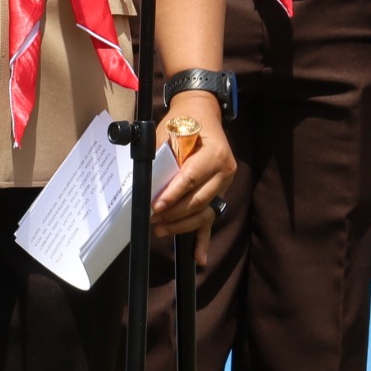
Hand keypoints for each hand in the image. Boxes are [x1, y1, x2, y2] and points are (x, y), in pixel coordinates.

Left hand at [150, 94, 233, 239]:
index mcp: (214, 154)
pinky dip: (204, 240)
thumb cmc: (184, 120)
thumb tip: (146, 181)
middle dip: (174, 214)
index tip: (156, 206)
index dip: (173, 195)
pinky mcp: (220, 194)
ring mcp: (225, 185)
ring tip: (159, 230)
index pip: (191, 179)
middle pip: (198, 201)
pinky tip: (199, 258)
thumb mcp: (169, 131)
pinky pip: (211, 219)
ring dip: (181, 226)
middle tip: (152, 219)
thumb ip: (160, 156)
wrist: (202, 112)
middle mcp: (224, 172)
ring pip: (204, 213)